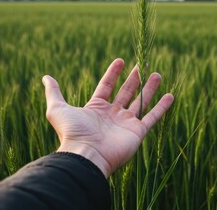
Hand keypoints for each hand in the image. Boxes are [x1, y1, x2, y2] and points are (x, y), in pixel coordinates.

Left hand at [42, 58, 173, 177]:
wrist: (85, 155)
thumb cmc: (72, 133)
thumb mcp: (58, 109)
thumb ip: (54, 92)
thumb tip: (46, 77)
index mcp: (96, 108)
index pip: (106, 86)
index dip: (113, 73)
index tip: (120, 60)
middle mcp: (112, 115)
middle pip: (126, 92)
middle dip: (134, 78)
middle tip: (142, 64)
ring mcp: (126, 123)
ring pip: (141, 101)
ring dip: (149, 88)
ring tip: (157, 74)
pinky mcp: (137, 132)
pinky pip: (152, 117)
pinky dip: (162, 107)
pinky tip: (170, 95)